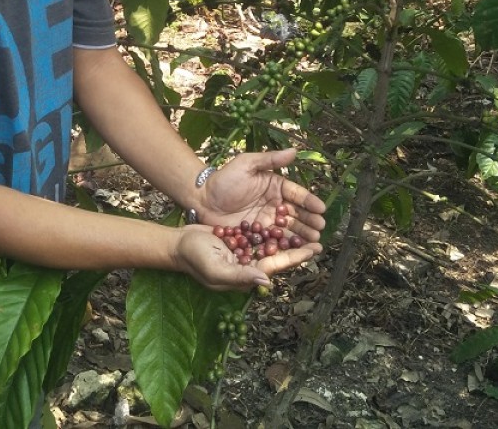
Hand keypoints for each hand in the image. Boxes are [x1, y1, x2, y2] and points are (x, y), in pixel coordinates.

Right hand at [173, 224, 320, 291]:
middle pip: (280, 253)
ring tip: (307, 225)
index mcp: (248, 273)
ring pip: (272, 241)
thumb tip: (266, 281)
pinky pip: (260, 230)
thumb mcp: (217, 270)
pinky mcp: (240, 236)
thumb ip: (241, 276)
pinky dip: (273, 225)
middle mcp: (250, 262)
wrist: (178, 243)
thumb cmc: (195, 259)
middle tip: (319, 235)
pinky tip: (284, 215)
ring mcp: (245, 249)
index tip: (314, 249)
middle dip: (299, 246)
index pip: (277, 265)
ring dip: (289, 234)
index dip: (296, 257)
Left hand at [198, 149, 326, 254]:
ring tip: (314, 242)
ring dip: (302, 236)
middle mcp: (275, 205)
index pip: (296, 194)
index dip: (309, 201)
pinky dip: (286, 246)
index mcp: (275, 187)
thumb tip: (294, 151)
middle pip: (296, 214)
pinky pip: (274, 241)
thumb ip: (269, 159)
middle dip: (310, 221)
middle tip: (320, 229)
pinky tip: (296, 252)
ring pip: (288, 229)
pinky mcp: (258, 236)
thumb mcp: (246, 164)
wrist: (202, 199)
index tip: (321, 208)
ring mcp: (267, 222)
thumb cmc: (224, 179)